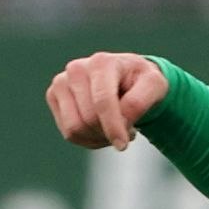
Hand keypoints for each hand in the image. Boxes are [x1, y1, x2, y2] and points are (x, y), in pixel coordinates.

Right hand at [46, 52, 168, 150]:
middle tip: (126, 130)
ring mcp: (62, 82)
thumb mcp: (155, 87)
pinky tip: (100, 128)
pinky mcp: (53, 96)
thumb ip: (139, 102)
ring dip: (97, 138)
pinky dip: (87, 139)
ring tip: (113, 129)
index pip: (102, 102)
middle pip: (88, 119)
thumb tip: (120, 121)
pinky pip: (68, 133)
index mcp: (101, 63)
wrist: (127, 77)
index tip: (123, 145)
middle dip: (108, 132)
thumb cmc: (141, 81)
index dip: (113, 127)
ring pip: (74, 129)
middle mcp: (77, 68)